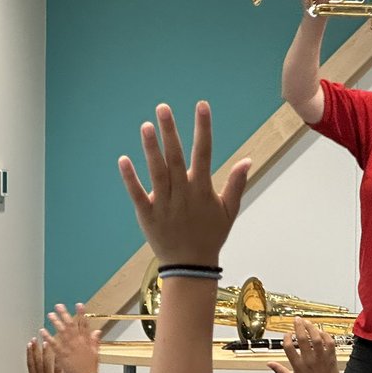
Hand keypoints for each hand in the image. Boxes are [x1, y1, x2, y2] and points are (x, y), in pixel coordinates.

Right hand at [27, 338, 64, 372]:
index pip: (30, 365)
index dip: (29, 354)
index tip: (29, 344)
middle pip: (36, 362)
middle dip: (35, 350)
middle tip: (34, 339)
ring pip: (45, 365)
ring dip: (45, 354)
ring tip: (45, 343)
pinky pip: (56, 372)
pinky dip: (56, 364)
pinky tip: (57, 355)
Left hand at [42, 303, 101, 372]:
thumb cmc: (90, 369)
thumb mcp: (96, 353)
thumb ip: (95, 341)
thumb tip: (97, 332)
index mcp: (86, 341)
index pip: (84, 324)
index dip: (82, 314)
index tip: (79, 305)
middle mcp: (78, 343)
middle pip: (71, 325)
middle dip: (65, 314)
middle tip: (59, 306)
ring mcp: (69, 348)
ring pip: (61, 332)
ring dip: (55, 323)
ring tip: (50, 315)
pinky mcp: (61, 355)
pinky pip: (53, 344)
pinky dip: (48, 337)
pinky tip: (43, 331)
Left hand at [118, 102, 250, 266]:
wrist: (191, 265)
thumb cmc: (211, 236)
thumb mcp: (229, 211)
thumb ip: (237, 184)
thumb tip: (247, 160)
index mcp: (202, 190)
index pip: (204, 153)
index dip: (203, 128)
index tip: (202, 106)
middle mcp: (183, 193)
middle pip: (176, 157)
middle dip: (170, 131)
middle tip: (163, 108)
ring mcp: (164, 204)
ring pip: (156, 172)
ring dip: (151, 149)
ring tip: (146, 125)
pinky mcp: (147, 214)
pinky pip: (137, 194)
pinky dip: (130, 178)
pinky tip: (123, 159)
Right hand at [267, 317, 342, 372]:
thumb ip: (279, 371)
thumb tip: (269, 363)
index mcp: (298, 366)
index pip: (289, 347)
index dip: (287, 338)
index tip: (287, 334)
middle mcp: (309, 361)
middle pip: (303, 339)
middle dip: (299, 327)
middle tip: (297, 319)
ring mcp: (321, 358)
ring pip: (316, 339)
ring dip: (312, 328)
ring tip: (307, 322)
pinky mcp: (331, 358)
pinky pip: (329, 343)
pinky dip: (325, 335)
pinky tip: (320, 332)